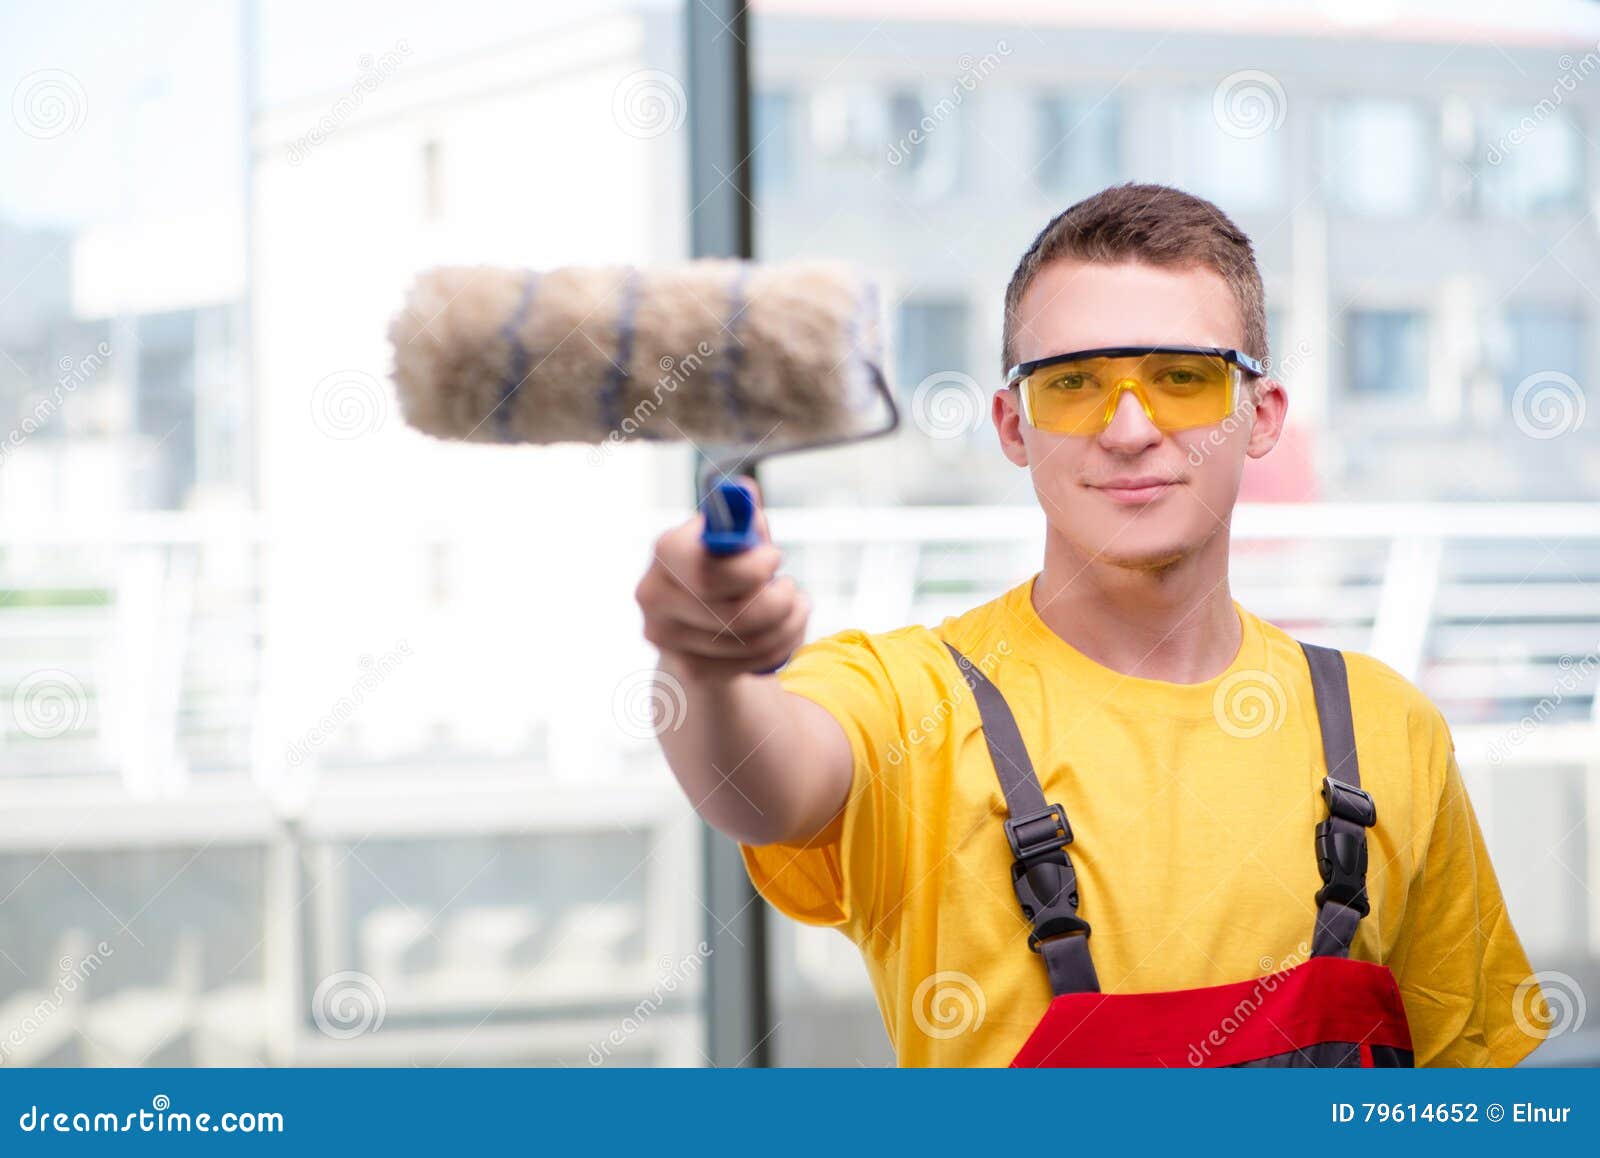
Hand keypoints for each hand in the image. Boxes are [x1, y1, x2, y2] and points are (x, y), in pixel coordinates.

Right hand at [635, 478, 809, 680]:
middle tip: (790, 587)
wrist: (703, 619)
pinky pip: (754, 661)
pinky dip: (783, 643)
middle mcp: (655, 599)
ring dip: (791, 621)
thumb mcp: (736, 539)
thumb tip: (745, 493)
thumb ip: (741, 518)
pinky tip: (786, 628)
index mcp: (666, 554)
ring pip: (751, 640)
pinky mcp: (691, 669)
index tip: (775, 559)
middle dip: (779, 601)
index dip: (751, 569)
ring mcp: (669, 639)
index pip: (707, 571)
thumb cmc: (726, 566)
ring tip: (796, 604)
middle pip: (735, 615)